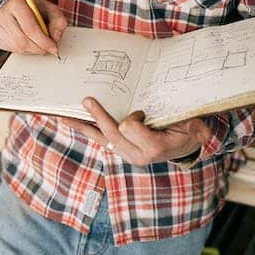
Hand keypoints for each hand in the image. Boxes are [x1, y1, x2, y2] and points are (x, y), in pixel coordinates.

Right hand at [0, 0, 67, 54]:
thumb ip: (58, 21)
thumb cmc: (33, 7)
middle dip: (39, 48)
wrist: (15, 4)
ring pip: (18, 48)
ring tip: (39, 42)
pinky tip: (29, 41)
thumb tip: (55, 38)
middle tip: (49, 48)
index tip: (54, 48)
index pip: (30, 29)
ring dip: (33, 50)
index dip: (44, 42)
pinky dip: (25, 50)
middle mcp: (3, 15)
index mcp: (16, 4)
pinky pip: (13, 50)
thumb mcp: (50, 8)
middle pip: (23, 41)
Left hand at [61, 97, 212, 165]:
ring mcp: (125, 154)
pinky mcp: (119, 150)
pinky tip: (70, 119)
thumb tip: (187, 124)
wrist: (184, 147)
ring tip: (62, 114)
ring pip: (99, 138)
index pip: (131, 129)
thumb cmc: (188, 131)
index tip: (140, 111)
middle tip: (87, 99)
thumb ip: (187, 124)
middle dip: (99, 116)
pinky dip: (85, 128)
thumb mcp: (192, 126)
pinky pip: (98, 139)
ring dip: (81, 125)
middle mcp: (136, 155)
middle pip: (111, 134)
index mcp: (154, 148)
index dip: (133, 118)